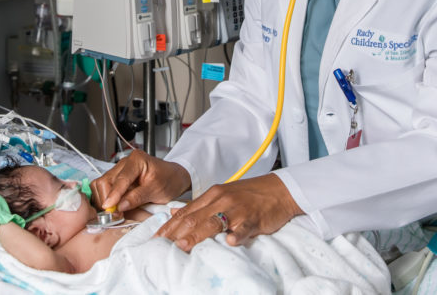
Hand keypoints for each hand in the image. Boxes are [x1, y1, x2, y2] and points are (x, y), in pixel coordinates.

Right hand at [91, 150, 190, 211]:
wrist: (174, 178)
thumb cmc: (169, 180)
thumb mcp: (157, 191)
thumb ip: (137, 197)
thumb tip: (120, 206)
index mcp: (136, 160)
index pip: (120, 179)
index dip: (114, 195)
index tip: (109, 207)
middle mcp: (124, 163)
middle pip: (105, 181)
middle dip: (107, 199)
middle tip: (115, 215)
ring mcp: (119, 171)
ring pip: (101, 186)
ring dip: (107, 201)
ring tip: (117, 212)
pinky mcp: (117, 180)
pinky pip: (105, 190)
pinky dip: (108, 201)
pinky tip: (116, 208)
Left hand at [156, 174, 301, 251]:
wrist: (279, 190)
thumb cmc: (250, 195)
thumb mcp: (221, 195)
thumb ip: (198, 205)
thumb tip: (174, 212)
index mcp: (212, 195)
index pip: (186, 212)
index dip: (170, 226)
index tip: (157, 239)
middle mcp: (221, 200)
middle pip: (194, 218)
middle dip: (176, 233)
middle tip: (162, 246)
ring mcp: (237, 209)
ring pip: (213, 222)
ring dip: (196, 235)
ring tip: (183, 246)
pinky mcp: (253, 218)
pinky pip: (243, 227)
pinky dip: (236, 234)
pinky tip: (230, 242)